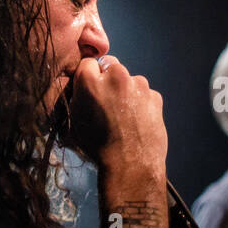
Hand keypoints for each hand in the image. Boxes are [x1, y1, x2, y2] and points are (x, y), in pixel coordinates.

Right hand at [67, 56, 167, 176]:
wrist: (130, 164)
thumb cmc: (97, 147)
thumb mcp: (73, 123)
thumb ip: (75, 100)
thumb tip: (77, 93)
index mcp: (89, 80)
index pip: (87, 63)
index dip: (88, 76)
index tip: (90, 89)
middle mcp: (115, 75)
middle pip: (110, 66)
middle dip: (108, 78)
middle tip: (107, 102)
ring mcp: (138, 84)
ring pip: (130, 80)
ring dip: (126, 91)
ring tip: (123, 116)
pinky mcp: (155, 96)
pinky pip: (145, 94)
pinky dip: (141, 103)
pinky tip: (137, 121)